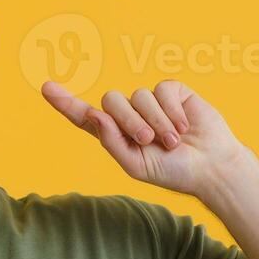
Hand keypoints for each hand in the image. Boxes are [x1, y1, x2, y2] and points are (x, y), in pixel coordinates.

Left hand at [41, 79, 250, 198]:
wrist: (211, 167)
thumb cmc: (173, 171)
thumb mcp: (136, 166)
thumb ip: (112, 142)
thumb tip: (94, 115)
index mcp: (115, 135)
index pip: (85, 116)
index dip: (66, 102)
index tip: (46, 87)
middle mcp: (130, 115)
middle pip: (111, 101)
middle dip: (130, 122)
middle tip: (151, 142)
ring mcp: (151, 101)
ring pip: (138, 96)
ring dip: (156, 122)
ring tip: (174, 140)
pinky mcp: (172, 92)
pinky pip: (161, 90)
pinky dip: (171, 111)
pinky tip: (185, 126)